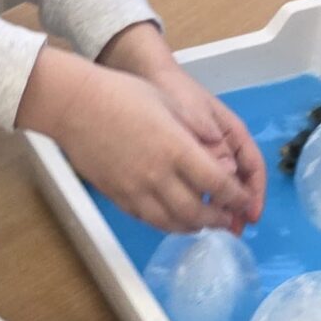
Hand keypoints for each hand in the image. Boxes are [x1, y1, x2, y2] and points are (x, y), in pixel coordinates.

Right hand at [18, 49, 241, 232]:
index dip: (236, 197)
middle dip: (218, 219)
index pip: (217, 183)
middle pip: (197, 212)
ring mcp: (136, 190)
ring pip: (172, 222)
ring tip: (204, 223)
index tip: (245, 201)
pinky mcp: (117, 196)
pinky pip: (148, 220)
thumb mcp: (169, 102)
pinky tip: (173, 219)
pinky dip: (167, 224)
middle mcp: (159, 175)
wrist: (75, 105)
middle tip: (228, 219)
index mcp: (177, 149)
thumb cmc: (122, 94)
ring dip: (193, 226)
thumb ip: (198, 128)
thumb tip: (222, 147)